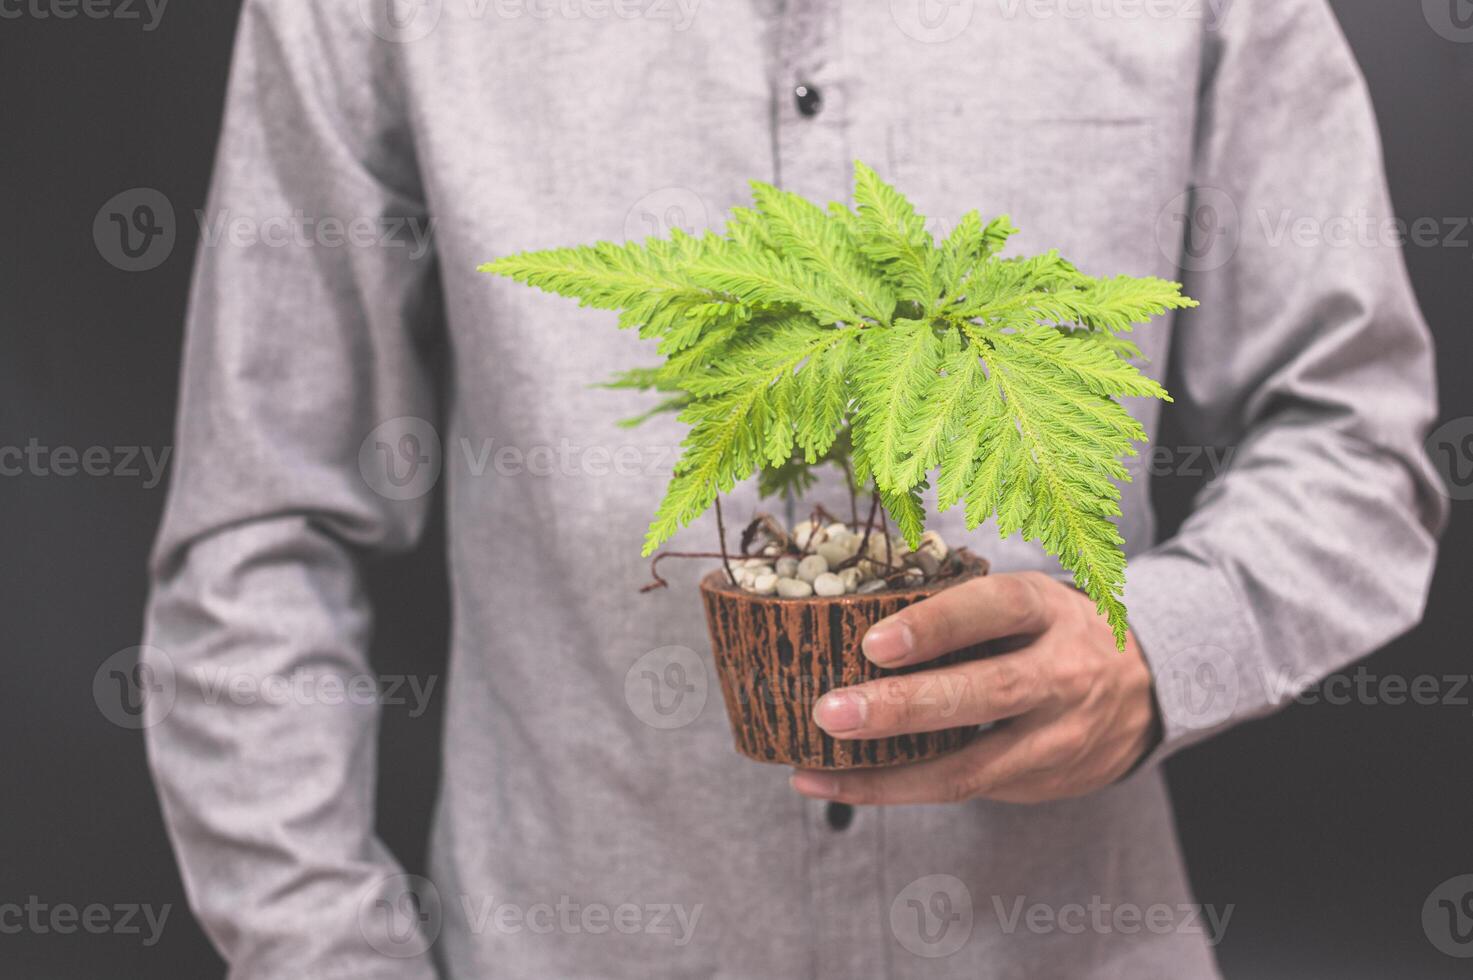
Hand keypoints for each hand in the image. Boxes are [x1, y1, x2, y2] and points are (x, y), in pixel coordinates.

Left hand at [790, 572, 1159, 804]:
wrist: (1147, 690)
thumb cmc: (1052, 632)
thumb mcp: (1026, 601)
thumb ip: (962, 609)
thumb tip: (853, 610)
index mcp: (1047, 611)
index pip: (993, 610)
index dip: (934, 626)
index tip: (873, 642)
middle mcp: (1061, 674)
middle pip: (984, 693)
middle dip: (902, 708)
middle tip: (831, 712)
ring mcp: (1056, 737)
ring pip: (970, 767)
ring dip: (885, 775)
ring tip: (816, 769)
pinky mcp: (1041, 782)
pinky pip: (963, 789)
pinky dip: (897, 789)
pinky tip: (843, 784)